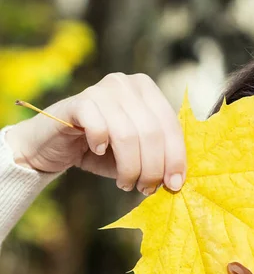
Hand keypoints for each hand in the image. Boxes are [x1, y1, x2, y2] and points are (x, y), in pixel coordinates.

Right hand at [5, 73, 185, 193]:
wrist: (56, 146)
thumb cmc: (104, 150)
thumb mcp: (138, 154)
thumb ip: (158, 157)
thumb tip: (177, 180)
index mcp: (148, 91)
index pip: (171, 125)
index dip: (175, 157)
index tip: (174, 184)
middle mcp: (127, 84)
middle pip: (151, 132)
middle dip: (152, 168)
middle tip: (146, 188)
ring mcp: (102, 90)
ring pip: (127, 134)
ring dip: (129, 167)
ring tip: (126, 183)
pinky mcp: (78, 101)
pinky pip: (99, 127)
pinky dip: (101, 144)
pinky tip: (99, 151)